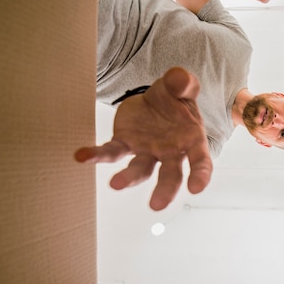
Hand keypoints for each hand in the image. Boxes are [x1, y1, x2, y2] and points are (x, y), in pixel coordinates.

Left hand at [74, 67, 212, 210]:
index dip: (200, 175)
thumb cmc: (176, 98)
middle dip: (165, 190)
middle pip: (170, 175)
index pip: (200, 161)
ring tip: (116, 184)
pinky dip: (96, 155)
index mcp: (192, 141)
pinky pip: (110, 152)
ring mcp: (147, 152)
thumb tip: (179, 78)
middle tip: (156, 205)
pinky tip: (82, 156)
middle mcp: (170, 153)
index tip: (196, 188)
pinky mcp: (125, 144)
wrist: (157, 98)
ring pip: (140, 170)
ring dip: (128, 178)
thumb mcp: (182, 86)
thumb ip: (183, 82)